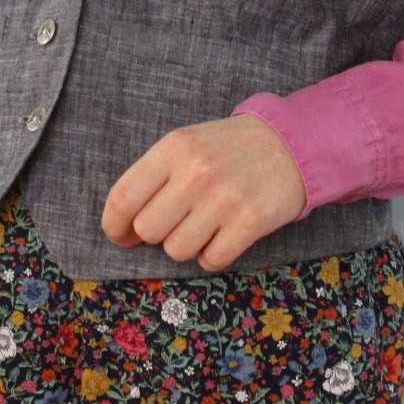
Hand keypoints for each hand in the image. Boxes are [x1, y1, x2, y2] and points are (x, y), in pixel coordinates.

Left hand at [101, 115, 307, 271]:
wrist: (289, 143)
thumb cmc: (227, 149)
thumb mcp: (186, 144)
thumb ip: (153, 177)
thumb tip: (124, 228)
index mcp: (173, 148)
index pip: (123, 198)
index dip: (114, 226)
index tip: (121, 235)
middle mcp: (195, 172)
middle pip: (148, 230)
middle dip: (156, 234)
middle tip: (174, 223)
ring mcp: (224, 198)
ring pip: (176, 250)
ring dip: (186, 245)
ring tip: (204, 224)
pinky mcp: (251, 221)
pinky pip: (211, 260)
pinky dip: (213, 255)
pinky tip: (223, 234)